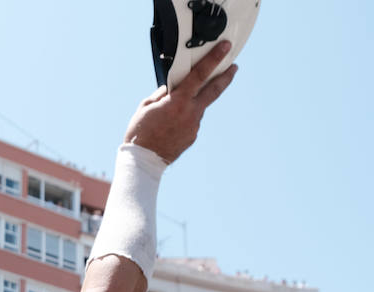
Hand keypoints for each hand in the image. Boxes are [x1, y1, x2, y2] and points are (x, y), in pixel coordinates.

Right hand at [122, 40, 237, 164]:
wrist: (144, 161)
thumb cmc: (140, 132)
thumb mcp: (146, 106)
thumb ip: (162, 93)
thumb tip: (172, 87)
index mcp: (178, 101)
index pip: (200, 74)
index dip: (214, 58)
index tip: (225, 47)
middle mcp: (191, 112)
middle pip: (214, 90)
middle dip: (226, 76)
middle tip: (233, 67)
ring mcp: (194, 126)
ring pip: (199, 107)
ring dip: (194, 102)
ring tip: (176, 109)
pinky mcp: (192, 136)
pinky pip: (192, 121)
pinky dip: (186, 118)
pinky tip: (172, 125)